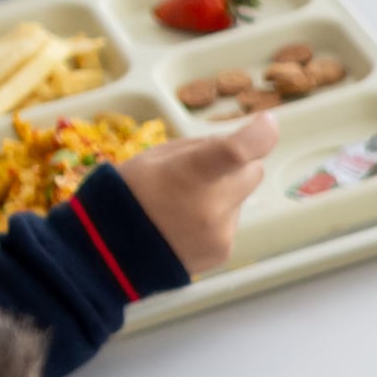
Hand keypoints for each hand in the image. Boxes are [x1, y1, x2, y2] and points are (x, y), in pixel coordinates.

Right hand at [119, 111, 275, 278]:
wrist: (109, 253)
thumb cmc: (129, 194)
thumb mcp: (155, 157)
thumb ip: (200, 148)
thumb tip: (237, 143)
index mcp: (188, 174)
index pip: (236, 151)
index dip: (259, 135)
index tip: (266, 123)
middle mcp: (210, 207)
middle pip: (252, 171)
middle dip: (236, 167)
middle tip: (202, 173)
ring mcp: (220, 233)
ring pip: (241, 197)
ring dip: (223, 195)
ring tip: (184, 205)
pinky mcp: (223, 251)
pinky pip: (232, 222)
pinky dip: (216, 219)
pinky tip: (187, 225)